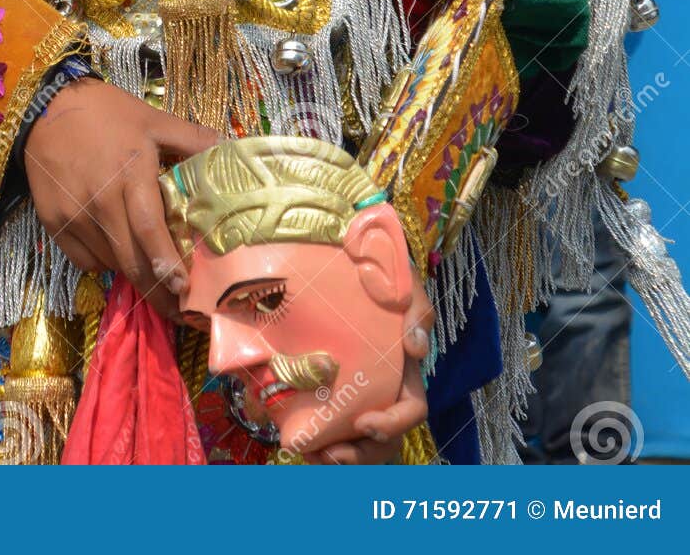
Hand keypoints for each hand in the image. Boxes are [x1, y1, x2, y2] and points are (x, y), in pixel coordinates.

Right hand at [24, 78, 218, 318]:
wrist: (45, 106)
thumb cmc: (105, 112)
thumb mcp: (153, 119)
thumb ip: (192, 138)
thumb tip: (231, 149)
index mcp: (130, 175)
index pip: (149, 230)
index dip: (167, 264)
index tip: (185, 290)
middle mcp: (100, 202)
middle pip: (131, 260)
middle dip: (157, 292)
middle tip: (180, 311)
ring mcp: (73, 215)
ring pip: (109, 263)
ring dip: (133, 275)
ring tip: (154, 281)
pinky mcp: (53, 223)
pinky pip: (84, 259)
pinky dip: (104, 262)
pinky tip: (117, 249)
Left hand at [302, 274, 434, 464]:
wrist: (338, 257)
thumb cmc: (379, 272)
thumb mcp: (404, 282)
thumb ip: (417, 310)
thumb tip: (416, 348)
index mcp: (404, 372)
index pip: (412, 410)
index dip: (394, 424)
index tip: (365, 422)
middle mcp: (382, 390)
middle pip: (383, 441)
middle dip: (360, 456)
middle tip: (331, 454)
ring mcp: (354, 394)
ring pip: (355, 444)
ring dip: (335, 459)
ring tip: (310, 453)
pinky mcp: (324, 393)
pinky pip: (326, 430)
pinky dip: (315, 444)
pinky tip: (299, 441)